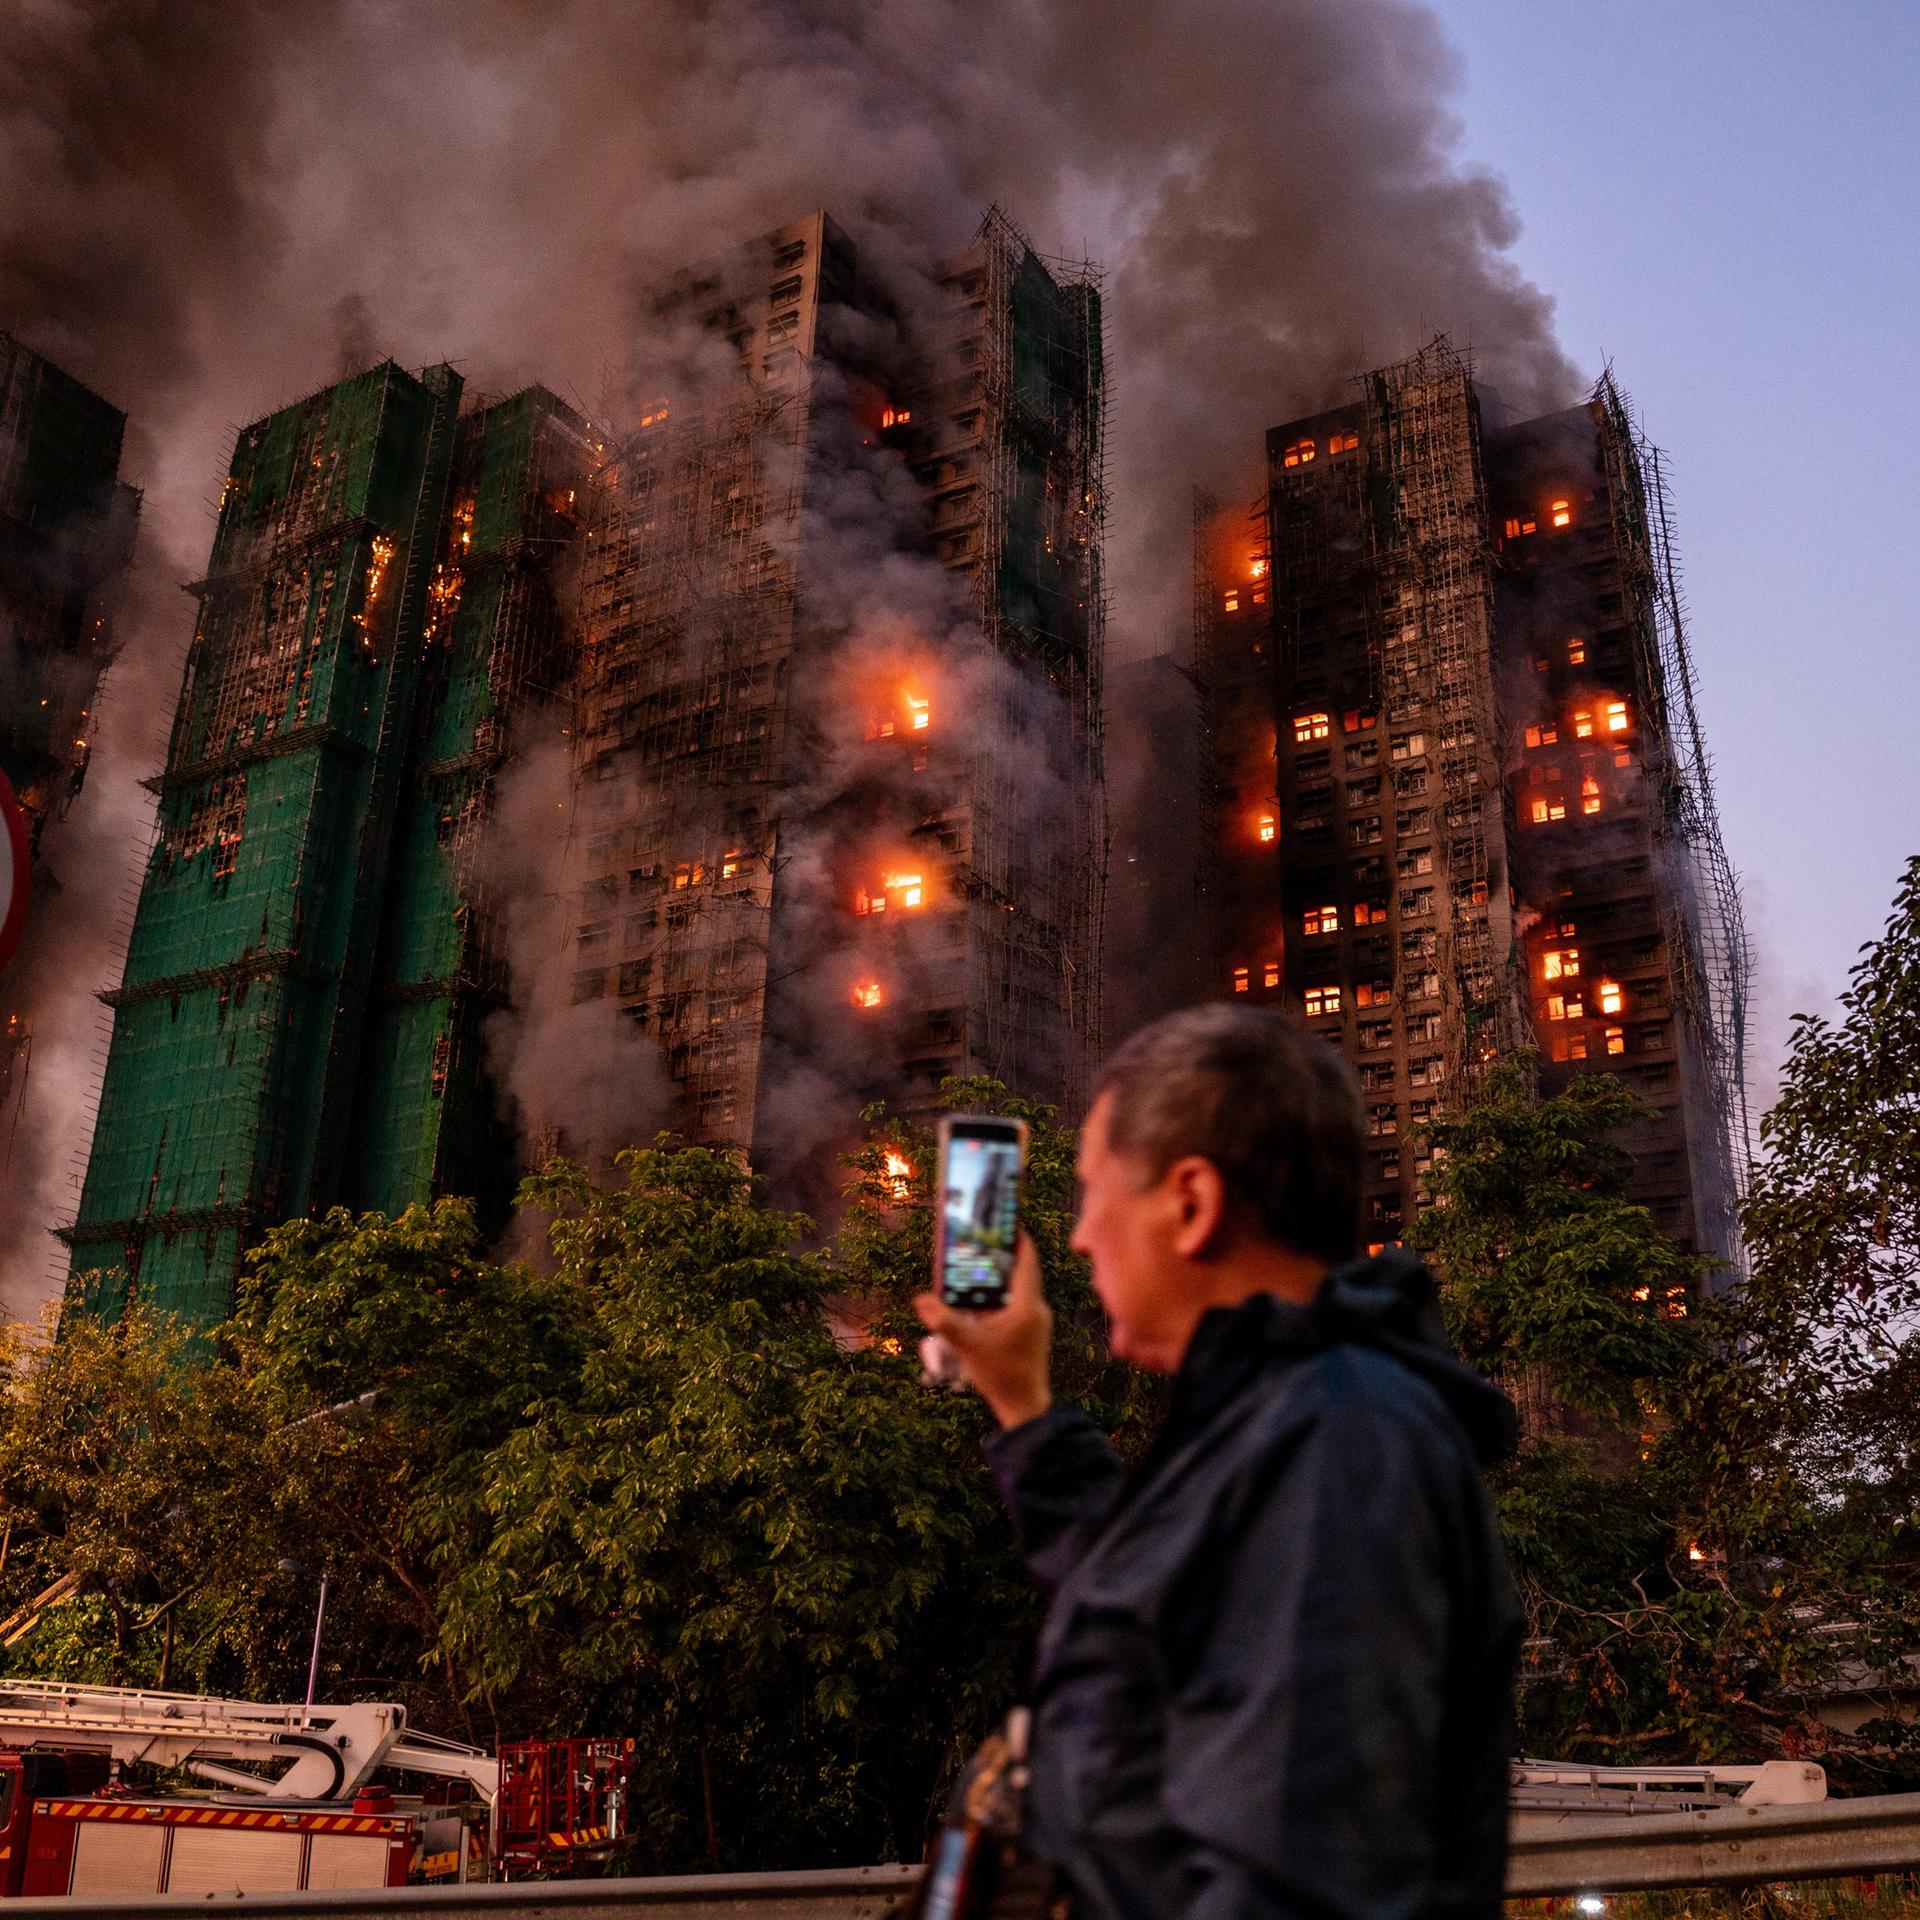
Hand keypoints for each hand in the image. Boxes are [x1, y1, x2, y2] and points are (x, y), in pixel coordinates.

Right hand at [915, 1231, 1053, 1429]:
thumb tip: (920, 1300)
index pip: (1027, 1260)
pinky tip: (981, 1298)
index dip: (1017, 1238)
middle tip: (981, 1240)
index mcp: (1027, 1304)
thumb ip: (944, 1321)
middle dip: (1002, 1254)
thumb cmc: (1000, 1374)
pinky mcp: (1032, 1331)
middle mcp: (1036, 1308)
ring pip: (1019, 1287)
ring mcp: (1036, 1320)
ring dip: (1000, 1275)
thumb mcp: (968, 1345)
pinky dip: (1001, 1294)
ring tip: (978, 1264)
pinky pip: (1017, 1301)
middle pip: (1022, 1270)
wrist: (1024, 1405)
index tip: (1004, 1221)